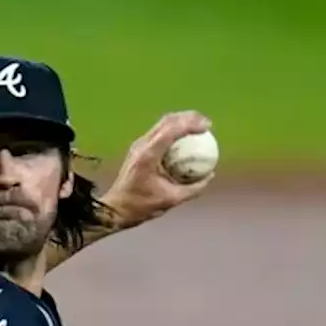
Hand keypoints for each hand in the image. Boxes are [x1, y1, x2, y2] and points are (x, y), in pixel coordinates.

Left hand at [104, 111, 214, 230]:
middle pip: (167, 120)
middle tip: (206, 124)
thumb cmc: (141, 206)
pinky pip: (158, 133)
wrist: (115, 208)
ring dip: (181, 121)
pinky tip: (185, 139)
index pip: (172, 130)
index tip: (207, 127)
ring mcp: (138, 145)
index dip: (191, 124)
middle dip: (189, 117)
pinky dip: (173, 130)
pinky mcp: (138, 149)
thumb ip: (193, 188)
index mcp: (148, 155)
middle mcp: (142, 145)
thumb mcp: (171, 200)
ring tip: (198, 127)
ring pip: (162, 124)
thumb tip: (210, 176)